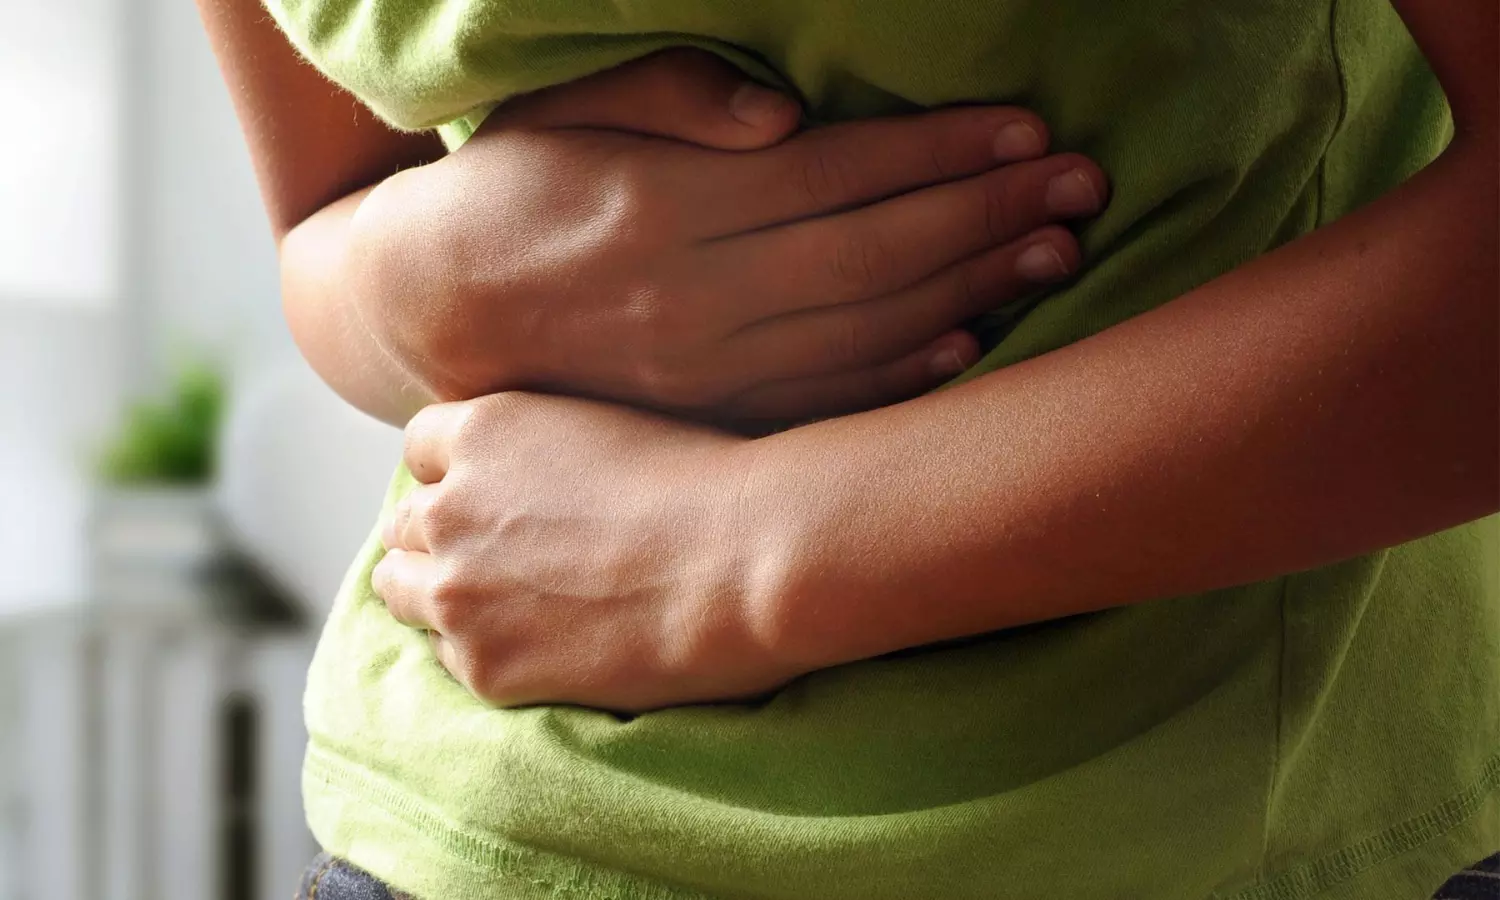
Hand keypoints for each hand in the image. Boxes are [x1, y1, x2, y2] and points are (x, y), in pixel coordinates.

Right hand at [346, 50, 1106, 427]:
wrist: (435, 311)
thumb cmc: (510, 187)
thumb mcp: (563, 111)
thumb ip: (669, 97)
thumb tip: (779, 113)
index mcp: (665, 206)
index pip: (836, 173)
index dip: (940, 151)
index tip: (1029, 128)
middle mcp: (692, 295)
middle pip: (873, 253)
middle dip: (987, 216)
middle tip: (1083, 184)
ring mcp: (702, 369)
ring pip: (862, 331)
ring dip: (969, 290)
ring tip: (1056, 251)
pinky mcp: (705, 414)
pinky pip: (820, 400)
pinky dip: (901, 375)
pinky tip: (970, 343)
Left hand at [371, 393, 788, 710]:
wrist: (743, 563)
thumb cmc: (706, 485)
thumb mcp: (608, 426)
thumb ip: (544, 444)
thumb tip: (535, 476)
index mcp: (485, 431)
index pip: (423, 448)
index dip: (458, 473)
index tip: (491, 496)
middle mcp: (450, 508)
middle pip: (405, 524)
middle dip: (442, 536)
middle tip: (498, 557)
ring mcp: (459, 592)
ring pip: (402, 590)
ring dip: (440, 592)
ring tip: (498, 606)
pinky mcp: (484, 666)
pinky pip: (445, 657)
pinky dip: (477, 649)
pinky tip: (531, 644)